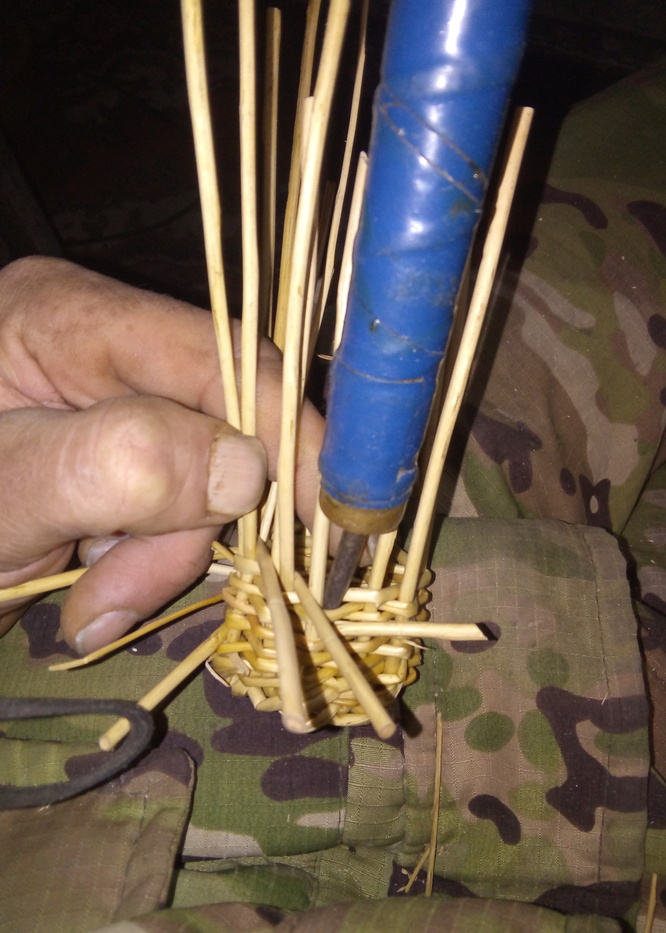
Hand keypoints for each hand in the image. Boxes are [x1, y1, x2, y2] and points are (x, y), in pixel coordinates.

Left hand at [0, 257, 323, 652]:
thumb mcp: (0, 494)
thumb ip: (111, 466)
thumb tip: (248, 469)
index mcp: (65, 317)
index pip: (215, 353)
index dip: (284, 427)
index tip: (331, 510)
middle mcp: (103, 348)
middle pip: (220, 422)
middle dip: (194, 520)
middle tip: (122, 594)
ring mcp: (114, 406)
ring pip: (205, 478)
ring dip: (162, 556)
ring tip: (90, 604)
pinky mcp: (119, 457)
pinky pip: (178, 506)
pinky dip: (149, 561)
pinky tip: (93, 589)